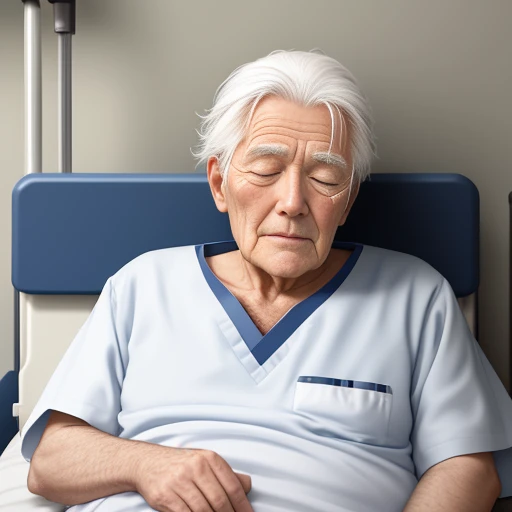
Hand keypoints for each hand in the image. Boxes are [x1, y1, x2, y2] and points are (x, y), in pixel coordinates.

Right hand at [134, 446, 253, 511]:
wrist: (147, 462)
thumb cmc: (181, 464)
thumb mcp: (204, 462)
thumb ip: (226, 474)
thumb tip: (247, 486)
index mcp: (209, 458)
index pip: (233, 486)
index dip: (243, 505)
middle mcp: (195, 467)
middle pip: (220, 500)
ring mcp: (179, 481)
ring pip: (204, 510)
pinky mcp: (165, 495)